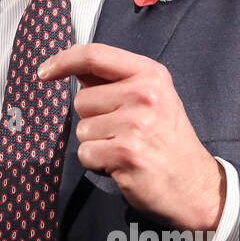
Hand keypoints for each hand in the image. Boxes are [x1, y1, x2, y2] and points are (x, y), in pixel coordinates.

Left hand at [37, 43, 225, 232]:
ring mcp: (137, 124)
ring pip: (82, 129)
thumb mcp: (151, 98)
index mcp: (150, 74)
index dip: (63, 60)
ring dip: (96, 144)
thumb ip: (114, 81)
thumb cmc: (167, 140)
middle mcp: (145, 94)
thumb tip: (71, 66)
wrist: (195, 185)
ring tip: (125, 148)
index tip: (44, 71)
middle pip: (81, 100)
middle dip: (93, 119)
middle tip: (124, 132)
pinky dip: (97, 163)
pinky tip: (122, 164)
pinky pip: (85, 153)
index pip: (95, 55)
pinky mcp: (127, 152)